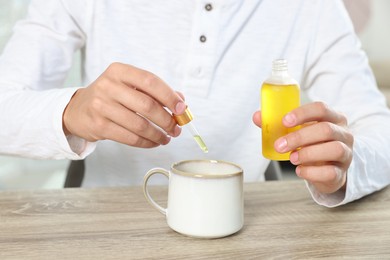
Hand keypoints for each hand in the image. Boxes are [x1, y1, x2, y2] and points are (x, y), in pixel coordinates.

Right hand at [63, 62, 186, 147]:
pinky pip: (130, 138)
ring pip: (139, 125)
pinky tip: (154, 142)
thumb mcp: (129, 86)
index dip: (169, 96)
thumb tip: (182, 104)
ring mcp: (101, 106)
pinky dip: (146, 142)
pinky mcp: (99, 126)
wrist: (78, 109)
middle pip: (147, 105)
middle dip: (167, 120)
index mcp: (119, 71)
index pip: (150, 81)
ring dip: (158, 134)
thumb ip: (154, 92)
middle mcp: (108, 86)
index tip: (182, 108)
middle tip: (177, 128)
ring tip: (167, 137)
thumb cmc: (110, 97)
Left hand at [253, 102, 353, 193]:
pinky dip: (312, 172)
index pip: (321, 108)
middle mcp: (343, 133)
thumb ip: (278, 124)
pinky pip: (330, 172)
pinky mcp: (341, 173)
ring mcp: (346, 154)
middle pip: (325, 130)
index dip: (302, 114)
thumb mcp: (298, 131)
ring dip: (308, 153)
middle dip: (299, 137)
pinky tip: (299, 170)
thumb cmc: (311, 144)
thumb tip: (257, 116)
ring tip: (291, 158)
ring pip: (334, 149)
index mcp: (333, 117)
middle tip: (279, 146)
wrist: (327, 169)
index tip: (285, 121)